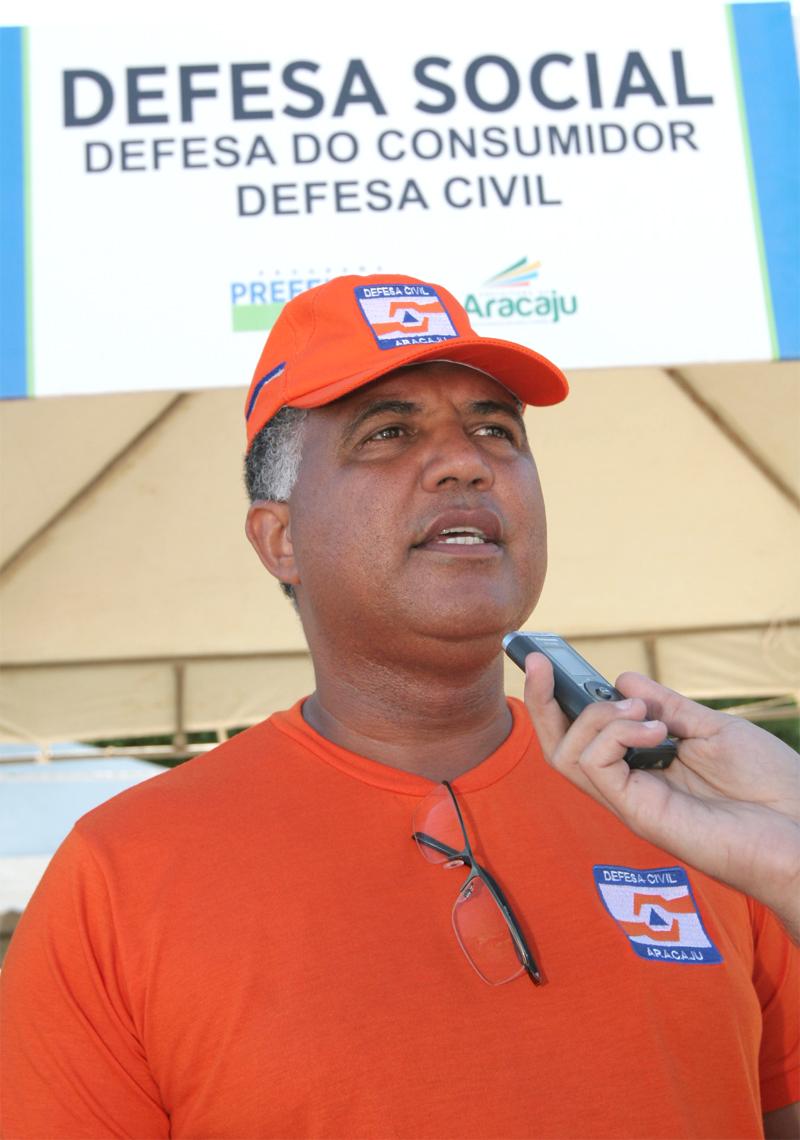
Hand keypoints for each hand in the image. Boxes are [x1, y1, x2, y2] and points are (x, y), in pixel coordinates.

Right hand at [524, 653, 799, 942]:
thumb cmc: (771, 786)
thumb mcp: (714, 730)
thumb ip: (667, 708)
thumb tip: (621, 680)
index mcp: (647, 768)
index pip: (584, 737)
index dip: (557, 701)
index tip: (546, 660)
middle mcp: (631, 787)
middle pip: (560, 748)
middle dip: (542, 702)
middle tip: (542, 663)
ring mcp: (633, 803)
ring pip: (568, 755)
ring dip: (596, 717)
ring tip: (641, 711)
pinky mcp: (641, 816)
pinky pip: (595, 768)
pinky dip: (613, 735)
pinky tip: (653, 730)